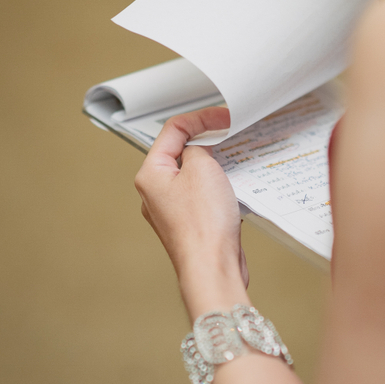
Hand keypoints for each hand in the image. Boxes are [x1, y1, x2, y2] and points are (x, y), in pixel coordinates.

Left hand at [134, 107, 248, 318]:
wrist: (212, 268)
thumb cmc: (203, 225)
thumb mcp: (203, 168)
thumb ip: (199, 148)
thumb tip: (199, 147)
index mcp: (150, 174)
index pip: (173, 130)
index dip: (201, 118)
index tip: (224, 116)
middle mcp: (155, 192)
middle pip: (181, 152)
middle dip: (207, 142)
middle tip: (230, 134)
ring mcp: (171, 210)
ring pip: (193, 175)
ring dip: (215, 166)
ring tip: (234, 163)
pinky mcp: (189, 224)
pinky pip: (202, 196)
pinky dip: (218, 188)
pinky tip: (233, 190)